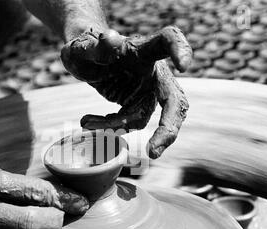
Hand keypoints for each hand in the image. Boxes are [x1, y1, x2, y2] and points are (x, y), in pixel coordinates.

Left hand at [61, 26, 191, 158]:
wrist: (86, 60)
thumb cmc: (85, 49)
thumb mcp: (83, 48)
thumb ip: (96, 47)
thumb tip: (110, 39)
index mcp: (143, 50)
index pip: (167, 41)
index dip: (180, 49)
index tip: (183, 64)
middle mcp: (152, 72)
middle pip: (173, 100)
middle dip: (167, 128)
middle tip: (153, 152)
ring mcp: (148, 92)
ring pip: (144, 119)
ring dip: (115, 126)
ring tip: (86, 123)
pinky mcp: (138, 106)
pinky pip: (129, 124)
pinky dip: (110, 127)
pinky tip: (90, 122)